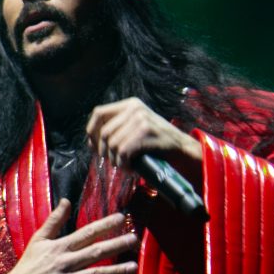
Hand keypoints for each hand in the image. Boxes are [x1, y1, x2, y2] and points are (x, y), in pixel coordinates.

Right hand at [0, 200, 138, 273]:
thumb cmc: (28, 266)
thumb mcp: (38, 240)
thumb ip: (54, 221)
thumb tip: (66, 201)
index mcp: (60, 247)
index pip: (87, 233)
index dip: (105, 225)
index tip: (122, 218)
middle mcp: (65, 263)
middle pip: (95, 252)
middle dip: (116, 245)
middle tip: (135, 239)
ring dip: (116, 271)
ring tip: (134, 266)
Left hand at [86, 98, 201, 183]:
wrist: (182, 148)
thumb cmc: (156, 143)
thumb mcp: (136, 127)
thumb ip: (117, 128)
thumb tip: (90, 142)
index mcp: (130, 104)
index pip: (98, 113)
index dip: (91, 132)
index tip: (94, 147)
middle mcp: (134, 108)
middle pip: (104, 132)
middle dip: (104, 152)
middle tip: (114, 162)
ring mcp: (141, 119)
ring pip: (113, 144)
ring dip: (116, 161)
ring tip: (125, 166)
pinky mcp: (146, 131)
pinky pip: (123, 151)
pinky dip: (124, 164)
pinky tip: (131, 169)